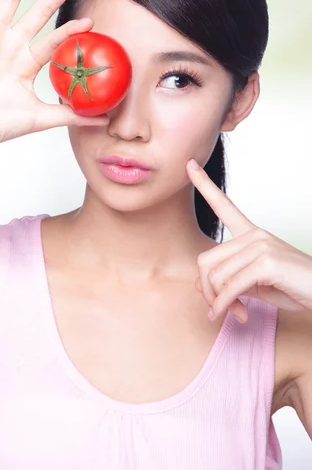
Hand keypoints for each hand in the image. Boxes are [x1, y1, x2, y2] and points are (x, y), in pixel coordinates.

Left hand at [186, 158, 311, 323]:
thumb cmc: (290, 287)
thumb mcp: (253, 283)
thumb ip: (227, 280)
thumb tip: (198, 285)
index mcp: (250, 234)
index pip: (223, 205)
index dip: (204, 185)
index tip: (189, 164)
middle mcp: (253, 235)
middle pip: (206, 261)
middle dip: (207, 290)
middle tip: (217, 309)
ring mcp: (260, 246)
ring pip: (215, 277)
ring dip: (219, 302)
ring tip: (234, 313)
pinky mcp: (266, 262)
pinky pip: (231, 287)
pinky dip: (226, 305)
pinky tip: (236, 315)